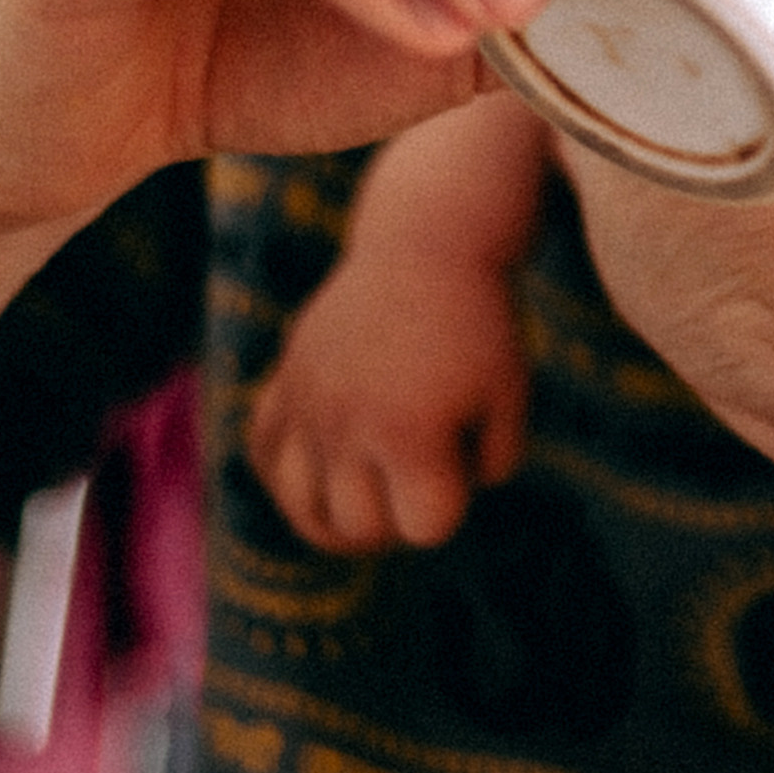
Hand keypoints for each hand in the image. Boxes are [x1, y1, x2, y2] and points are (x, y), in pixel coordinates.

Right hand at [247, 238, 530, 551]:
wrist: (425, 244)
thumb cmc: (479, 325)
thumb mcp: (509, 397)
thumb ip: (490, 468)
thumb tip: (434, 511)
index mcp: (409, 432)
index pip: (426, 528)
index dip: (452, 504)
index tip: (464, 459)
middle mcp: (347, 425)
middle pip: (361, 528)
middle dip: (400, 517)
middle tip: (422, 475)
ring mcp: (308, 405)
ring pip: (302, 510)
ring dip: (342, 518)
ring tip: (375, 492)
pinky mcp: (286, 381)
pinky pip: (264, 456)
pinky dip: (291, 473)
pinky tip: (329, 461)